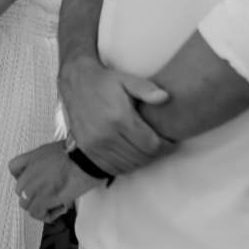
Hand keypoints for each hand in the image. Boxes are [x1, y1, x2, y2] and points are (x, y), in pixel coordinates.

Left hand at [9, 142, 98, 223]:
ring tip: (56, 205)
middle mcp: (31, 172)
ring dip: (39, 207)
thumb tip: (58, 170)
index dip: (21, 178)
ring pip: (26, 204)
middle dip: (33, 196)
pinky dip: (47, 215)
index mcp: (34, 156)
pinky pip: (36, 213)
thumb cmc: (80, 151)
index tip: (34, 182)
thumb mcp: (58, 148)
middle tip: (50, 195)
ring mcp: (36, 186)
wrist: (87, 157)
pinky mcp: (45, 198)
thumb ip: (50, 160)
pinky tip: (62, 209)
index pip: (13, 167)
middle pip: (20, 190)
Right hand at [58, 55, 173, 174]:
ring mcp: (95, 146)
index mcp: (120, 119)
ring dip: (141, 160)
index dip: (166, 147)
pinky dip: (126, 165)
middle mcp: (106, 135)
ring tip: (146, 150)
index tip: (171, 144)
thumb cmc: (105, 82)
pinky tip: (130, 154)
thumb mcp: (127, 80)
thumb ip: (146, 89)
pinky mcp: (88, 151)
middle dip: (156, 154)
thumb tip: (165, 97)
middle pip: (142, 157)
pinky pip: (113, 168)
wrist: (77, 84)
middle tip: (161, 147)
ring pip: (129, 165)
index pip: (151, 145)